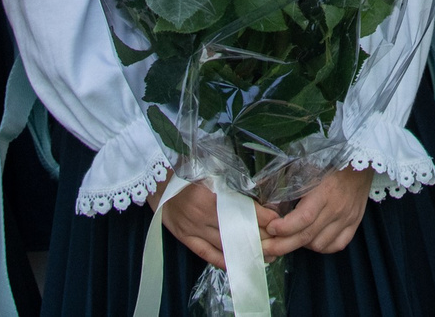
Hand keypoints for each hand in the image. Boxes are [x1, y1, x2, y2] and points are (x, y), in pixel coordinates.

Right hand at [158, 180, 282, 269]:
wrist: (156, 182)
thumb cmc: (186, 171)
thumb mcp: (210, 169)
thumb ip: (230, 180)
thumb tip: (256, 189)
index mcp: (211, 194)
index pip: (243, 209)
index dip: (262, 217)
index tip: (277, 221)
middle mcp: (203, 214)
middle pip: (237, 230)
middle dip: (259, 239)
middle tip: (278, 244)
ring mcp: (193, 228)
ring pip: (225, 245)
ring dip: (245, 252)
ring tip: (265, 257)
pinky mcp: (185, 237)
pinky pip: (207, 254)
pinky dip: (223, 261)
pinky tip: (238, 264)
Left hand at [262, 167, 372, 256]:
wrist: (360, 163)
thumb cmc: (330, 164)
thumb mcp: (307, 167)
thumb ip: (289, 184)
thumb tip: (266, 198)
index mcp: (324, 191)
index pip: (303, 218)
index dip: (284, 228)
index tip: (270, 228)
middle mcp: (337, 208)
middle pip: (307, 236)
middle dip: (283, 245)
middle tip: (267, 248)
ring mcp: (347, 218)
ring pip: (319, 244)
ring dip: (302, 245)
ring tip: (293, 237)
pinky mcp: (354, 224)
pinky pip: (336, 246)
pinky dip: (322, 247)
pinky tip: (313, 239)